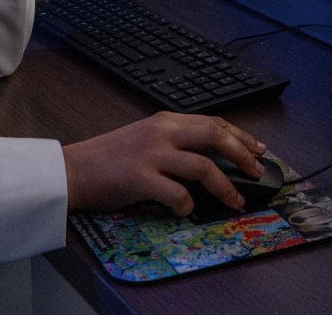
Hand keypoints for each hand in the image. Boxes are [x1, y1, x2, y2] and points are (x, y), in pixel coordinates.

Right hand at [62, 112, 267, 214]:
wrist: (73, 169)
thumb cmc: (109, 157)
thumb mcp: (146, 137)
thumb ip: (175, 141)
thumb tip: (213, 158)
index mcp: (166, 120)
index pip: (213, 122)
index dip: (240, 136)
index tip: (258, 149)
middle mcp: (162, 132)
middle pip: (215, 136)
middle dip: (242, 155)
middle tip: (256, 172)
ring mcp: (152, 154)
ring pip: (203, 166)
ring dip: (225, 187)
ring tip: (235, 201)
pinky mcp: (141, 178)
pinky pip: (177, 193)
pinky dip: (187, 205)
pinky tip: (185, 211)